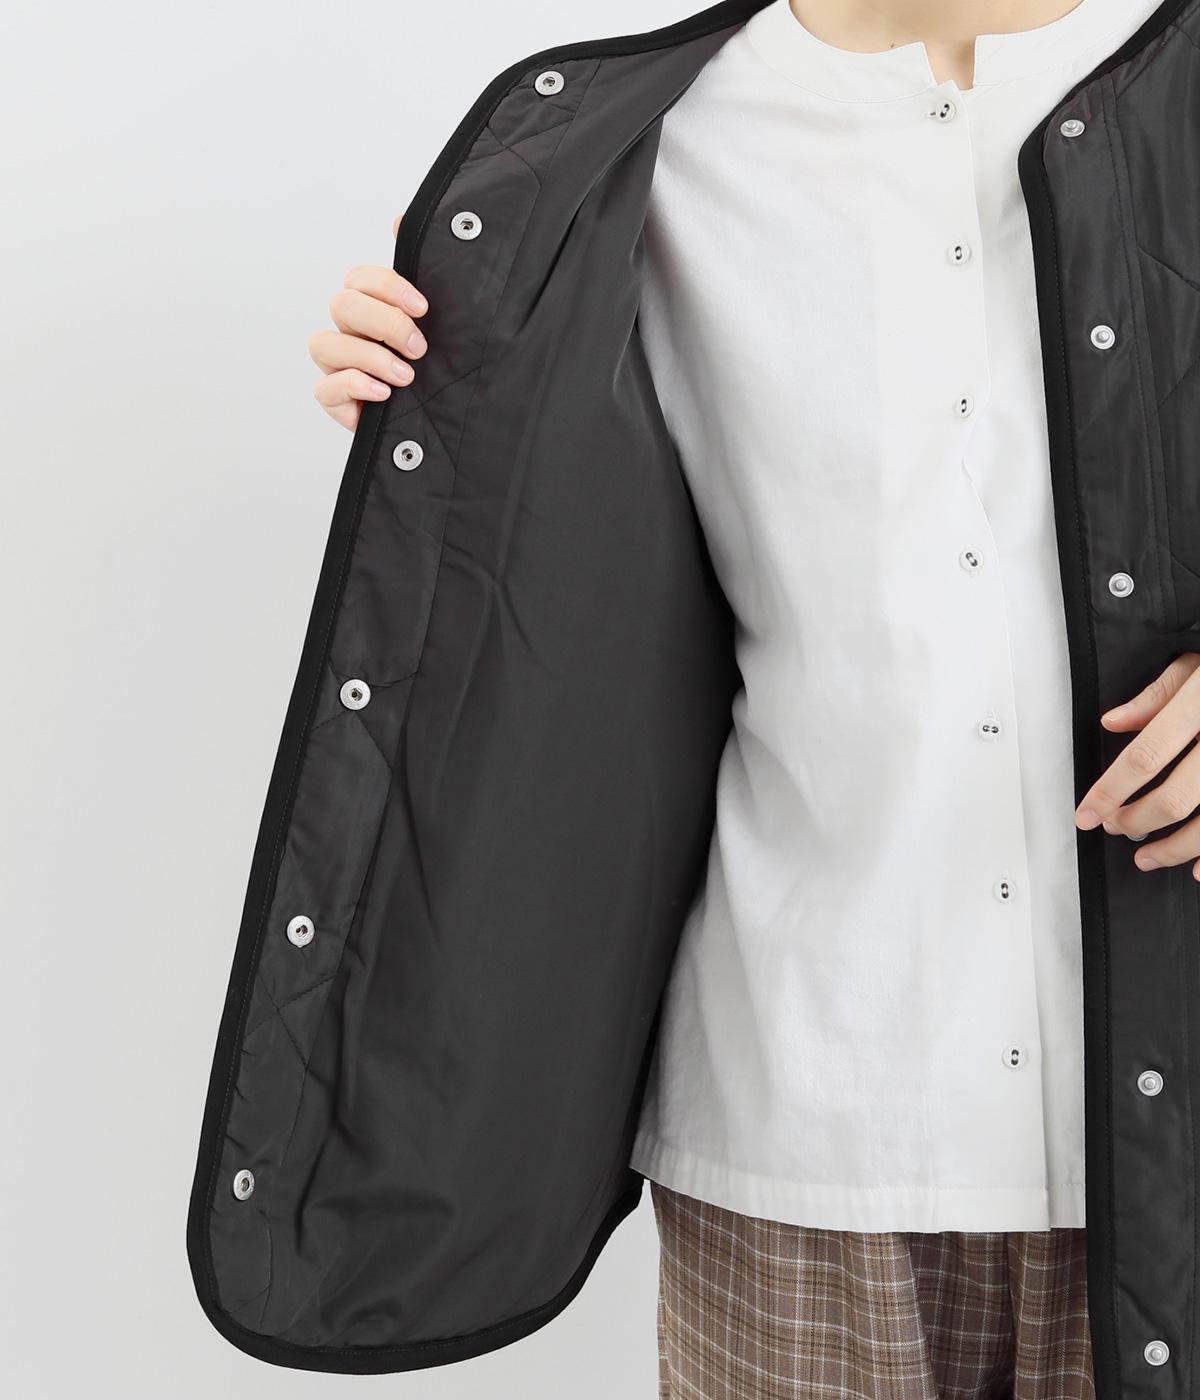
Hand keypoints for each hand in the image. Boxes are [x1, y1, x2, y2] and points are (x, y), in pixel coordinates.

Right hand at [308, 212, 428, 429]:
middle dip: (384, 324)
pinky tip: (384, 394)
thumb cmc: (439, 365)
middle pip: (342, 305)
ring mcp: (337, 364)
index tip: (424, 308)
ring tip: (406, 376)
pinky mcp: (335, 399)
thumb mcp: (445, 321)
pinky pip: (324, 388)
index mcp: (371, 305)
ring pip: (324, 344)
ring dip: (368, 357)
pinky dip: (354, 386)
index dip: (388, 288)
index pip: (360, 278)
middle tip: (419, 347)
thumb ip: (426, 273)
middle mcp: (348, 330)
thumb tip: (401, 220)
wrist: (445, 416)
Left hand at [1075, 653, 1199, 874]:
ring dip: (1174, 849)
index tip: (1086, 814)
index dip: (1111, 790)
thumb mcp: (1198, 661)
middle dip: (1137, 820)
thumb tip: (1113, 722)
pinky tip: (1196, 870)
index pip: (1146, 757)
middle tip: (1115, 827)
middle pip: (1176, 799)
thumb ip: (1158, 693)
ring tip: (1146, 857)